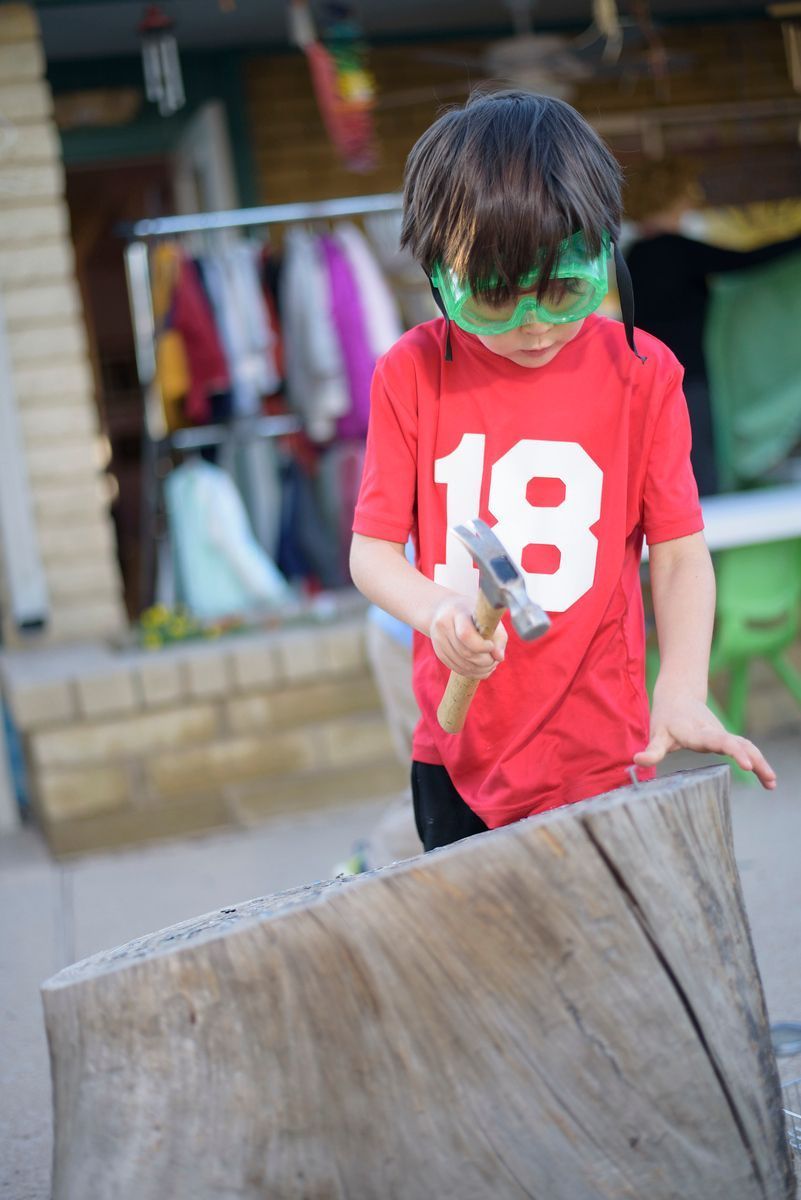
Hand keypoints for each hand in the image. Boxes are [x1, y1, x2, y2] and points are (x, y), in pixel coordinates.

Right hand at [429, 594, 507, 678]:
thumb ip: (498, 636)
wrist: (447, 609)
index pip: (466, 635)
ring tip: (491, 665)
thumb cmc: (473, 612)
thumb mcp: (488, 617)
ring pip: (462, 665)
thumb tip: (499, 657)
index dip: (481, 646)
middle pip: (465, 653)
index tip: (491, 645)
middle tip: (495, 660)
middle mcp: (443, 626)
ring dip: (480, 670)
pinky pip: (457, 669)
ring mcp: (438, 641)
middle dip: (485, 661)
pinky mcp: (439, 653)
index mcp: (455, 613)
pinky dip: (472, 673)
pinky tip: (482, 668)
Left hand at [633, 691, 776, 789]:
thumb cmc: (666, 717)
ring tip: (772, 783)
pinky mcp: (726, 738)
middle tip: (768, 778)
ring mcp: (723, 734)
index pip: (718, 741)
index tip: (745, 764)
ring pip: (746, 745)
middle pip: (739, 744)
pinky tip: (767, 779)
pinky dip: (758, 761)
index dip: (733, 751)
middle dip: (753, 759)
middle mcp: (714, 732)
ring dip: (760, 762)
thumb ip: (652, 750)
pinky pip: (746, 748)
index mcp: (698, 732)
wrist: (679, 695)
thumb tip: (637, 761)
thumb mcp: (657, 733)